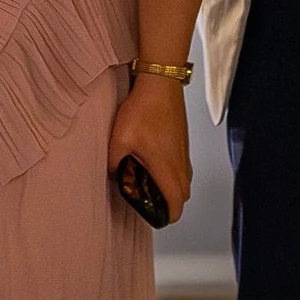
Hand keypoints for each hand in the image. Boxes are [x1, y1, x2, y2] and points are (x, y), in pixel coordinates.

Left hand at [107, 71, 192, 222]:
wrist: (160, 82)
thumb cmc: (143, 109)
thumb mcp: (119, 139)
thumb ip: (115, 163)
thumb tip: (115, 173)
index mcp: (167, 168)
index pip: (175, 204)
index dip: (166, 217)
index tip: (153, 216)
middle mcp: (181, 163)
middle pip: (182, 196)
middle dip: (168, 204)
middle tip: (147, 201)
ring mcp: (185, 152)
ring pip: (184, 181)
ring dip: (171, 187)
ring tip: (148, 182)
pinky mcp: (183, 141)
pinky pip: (182, 166)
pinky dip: (172, 172)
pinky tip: (152, 162)